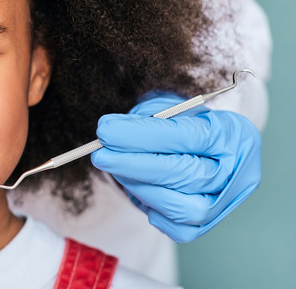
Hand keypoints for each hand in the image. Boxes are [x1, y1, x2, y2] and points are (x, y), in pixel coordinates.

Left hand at [90, 93, 261, 242]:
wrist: (205, 149)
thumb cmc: (184, 125)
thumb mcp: (170, 109)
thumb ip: (146, 119)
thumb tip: (110, 134)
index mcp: (232, 134)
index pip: (187, 136)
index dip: (142, 135)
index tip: (106, 130)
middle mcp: (237, 173)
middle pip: (186, 175)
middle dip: (135, 165)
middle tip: (101, 154)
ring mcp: (225, 203)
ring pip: (181, 207)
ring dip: (139, 187)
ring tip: (117, 168)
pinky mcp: (206, 225)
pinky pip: (176, 228)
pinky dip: (151, 209)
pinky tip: (139, 188)